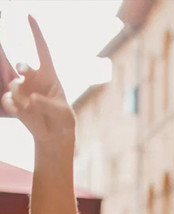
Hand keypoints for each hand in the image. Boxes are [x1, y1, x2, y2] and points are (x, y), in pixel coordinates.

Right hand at [0, 16, 74, 143]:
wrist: (53, 134)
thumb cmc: (62, 119)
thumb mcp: (61, 113)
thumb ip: (48, 104)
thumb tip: (31, 98)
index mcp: (48, 75)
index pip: (42, 50)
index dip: (36, 33)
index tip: (30, 16)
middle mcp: (33, 79)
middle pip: (22, 66)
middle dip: (22, 68)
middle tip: (24, 71)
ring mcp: (22, 89)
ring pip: (15, 86)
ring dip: (23, 99)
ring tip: (33, 109)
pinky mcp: (13, 101)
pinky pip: (8, 100)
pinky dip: (15, 108)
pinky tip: (23, 114)